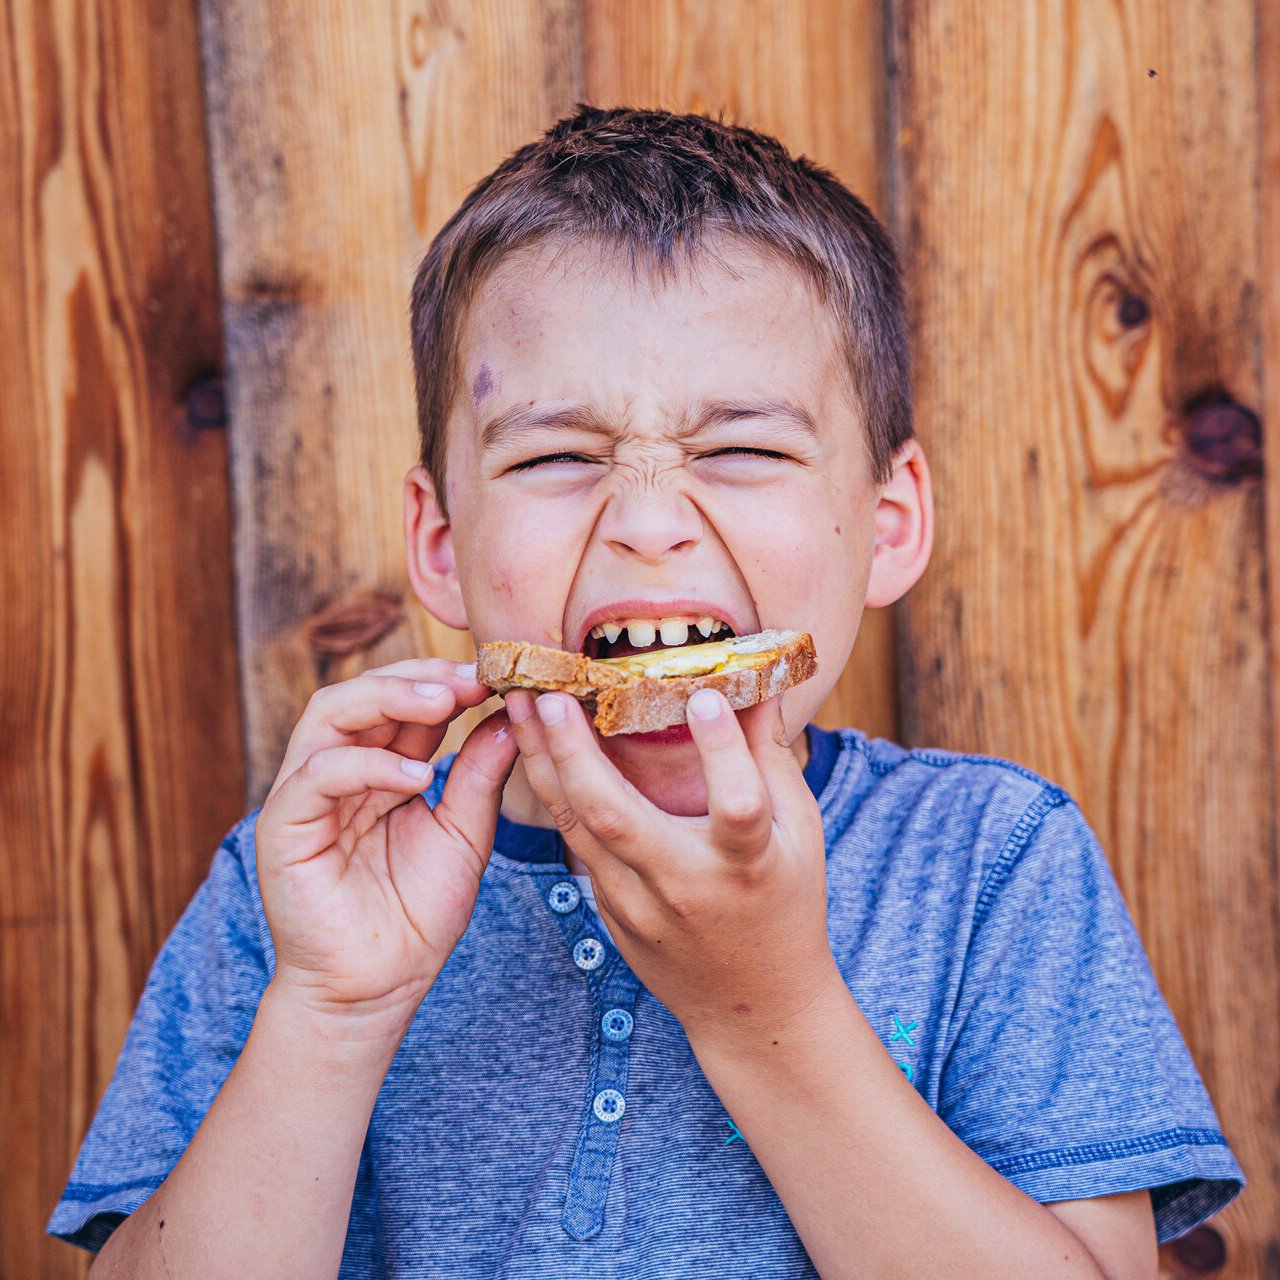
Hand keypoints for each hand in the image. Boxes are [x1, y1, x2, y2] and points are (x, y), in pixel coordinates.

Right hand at [255, 659, 517, 1032]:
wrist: (379, 989)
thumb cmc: (418, 914)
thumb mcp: (464, 834)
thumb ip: (480, 776)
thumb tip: (511, 716)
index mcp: (379, 768)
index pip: (402, 702)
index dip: (444, 681)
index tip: (494, 674)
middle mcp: (337, 770)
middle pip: (362, 692)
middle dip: (418, 677)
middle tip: (470, 676)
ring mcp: (305, 794)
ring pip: (329, 714)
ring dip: (389, 697)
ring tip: (444, 702)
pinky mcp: (283, 827)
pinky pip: (317, 775)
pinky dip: (367, 764)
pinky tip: (417, 775)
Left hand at [505, 688, 838, 1044]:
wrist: (752, 1006)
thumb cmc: (785, 903)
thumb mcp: (798, 832)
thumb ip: (771, 754)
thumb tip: (759, 678)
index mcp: (747, 864)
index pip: (736, 807)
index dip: (722, 753)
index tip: (703, 697)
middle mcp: (684, 886)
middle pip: (617, 818)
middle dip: (576, 753)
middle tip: (551, 695)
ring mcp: (638, 905)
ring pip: (577, 828)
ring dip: (542, 763)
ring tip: (519, 704)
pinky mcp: (611, 913)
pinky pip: (575, 844)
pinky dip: (553, 792)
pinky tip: (534, 748)